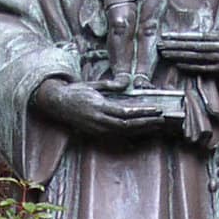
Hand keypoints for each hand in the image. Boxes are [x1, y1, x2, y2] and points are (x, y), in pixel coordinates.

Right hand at [30, 78, 167, 137]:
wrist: (56, 104)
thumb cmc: (76, 91)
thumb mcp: (92, 84)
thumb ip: (110, 85)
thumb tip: (126, 82)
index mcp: (98, 106)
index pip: (125, 112)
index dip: (142, 113)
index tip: (157, 110)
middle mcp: (98, 121)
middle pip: (127, 126)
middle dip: (146, 123)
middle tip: (162, 120)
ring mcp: (97, 129)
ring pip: (124, 132)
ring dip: (141, 130)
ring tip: (157, 125)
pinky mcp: (96, 133)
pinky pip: (117, 135)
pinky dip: (132, 134)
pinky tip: (142, 132)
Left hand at [158, 27, 218, 75]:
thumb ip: (216, 30)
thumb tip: (202, 30)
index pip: (196, 37)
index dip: (180, 37)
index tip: (166, 37)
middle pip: (193, 47)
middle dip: (175, 47)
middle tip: (160, 46)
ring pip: (196, 58)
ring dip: (179, 56)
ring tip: (165, 55)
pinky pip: (203, 69)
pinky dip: (190, 67)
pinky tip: (179, 64)